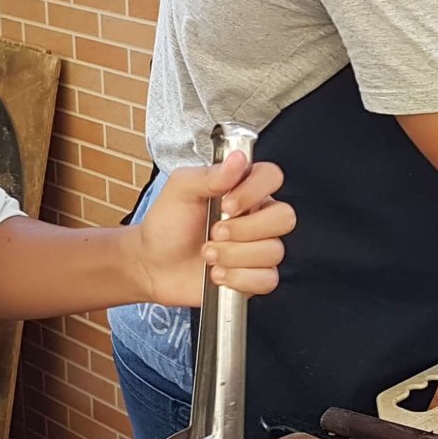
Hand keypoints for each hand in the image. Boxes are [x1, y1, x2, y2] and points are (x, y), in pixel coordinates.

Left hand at [134, 153, 295, 307]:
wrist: (152, 264)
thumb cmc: (167, 224)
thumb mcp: (180, 190)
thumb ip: (209, 175)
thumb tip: (238, 159)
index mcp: (243, 189)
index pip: (273, 177)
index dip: (255, 191)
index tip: (226, 204)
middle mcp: (256, 216)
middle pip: (284, 217)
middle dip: (245, 229)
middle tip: (215, 232)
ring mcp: (258, 248)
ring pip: (274, 251)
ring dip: (234, 256)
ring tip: (208, 255)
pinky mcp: (255, 277)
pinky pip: (267, 279)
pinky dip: (240, 278)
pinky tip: (218, 274)